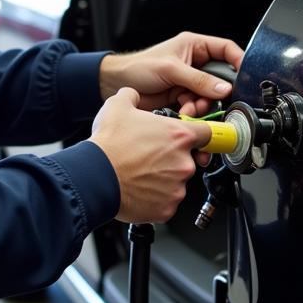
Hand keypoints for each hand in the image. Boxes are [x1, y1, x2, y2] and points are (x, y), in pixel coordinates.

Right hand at [89, 87, 211, 223]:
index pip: (208, 132)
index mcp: (179, 136)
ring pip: (177, 181)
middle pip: (189, 159)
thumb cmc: (109, 145)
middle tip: (150, 156)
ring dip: (164, 178)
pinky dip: (156, 198)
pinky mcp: (167, 208)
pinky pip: (167, 202)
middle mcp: (183, 163)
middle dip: (172, 158)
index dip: (199, 134)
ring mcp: (177, 188)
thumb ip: (133, 95)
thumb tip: (133, 94)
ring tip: (141, 173)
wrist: (94, 176)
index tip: (196, 138)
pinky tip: (139, 188)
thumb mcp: (118, 106)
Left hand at [98, 32, 244, 116]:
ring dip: (202, 105)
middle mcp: (195, 62)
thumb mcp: (171, 69)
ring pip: (210, 96)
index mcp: (195, 46)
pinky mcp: (183, 97)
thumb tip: (224, 88)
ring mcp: (189, 81)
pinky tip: (183, 112)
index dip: (238, 60)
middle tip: (210, 100)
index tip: (245, 76)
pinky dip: (193, 111)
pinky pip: (198, 106)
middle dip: (216, 92)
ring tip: (189, 107)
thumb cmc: (138, 67)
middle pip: (221, 78)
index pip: (226, 49)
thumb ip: (198, 80)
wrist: (116, 85)